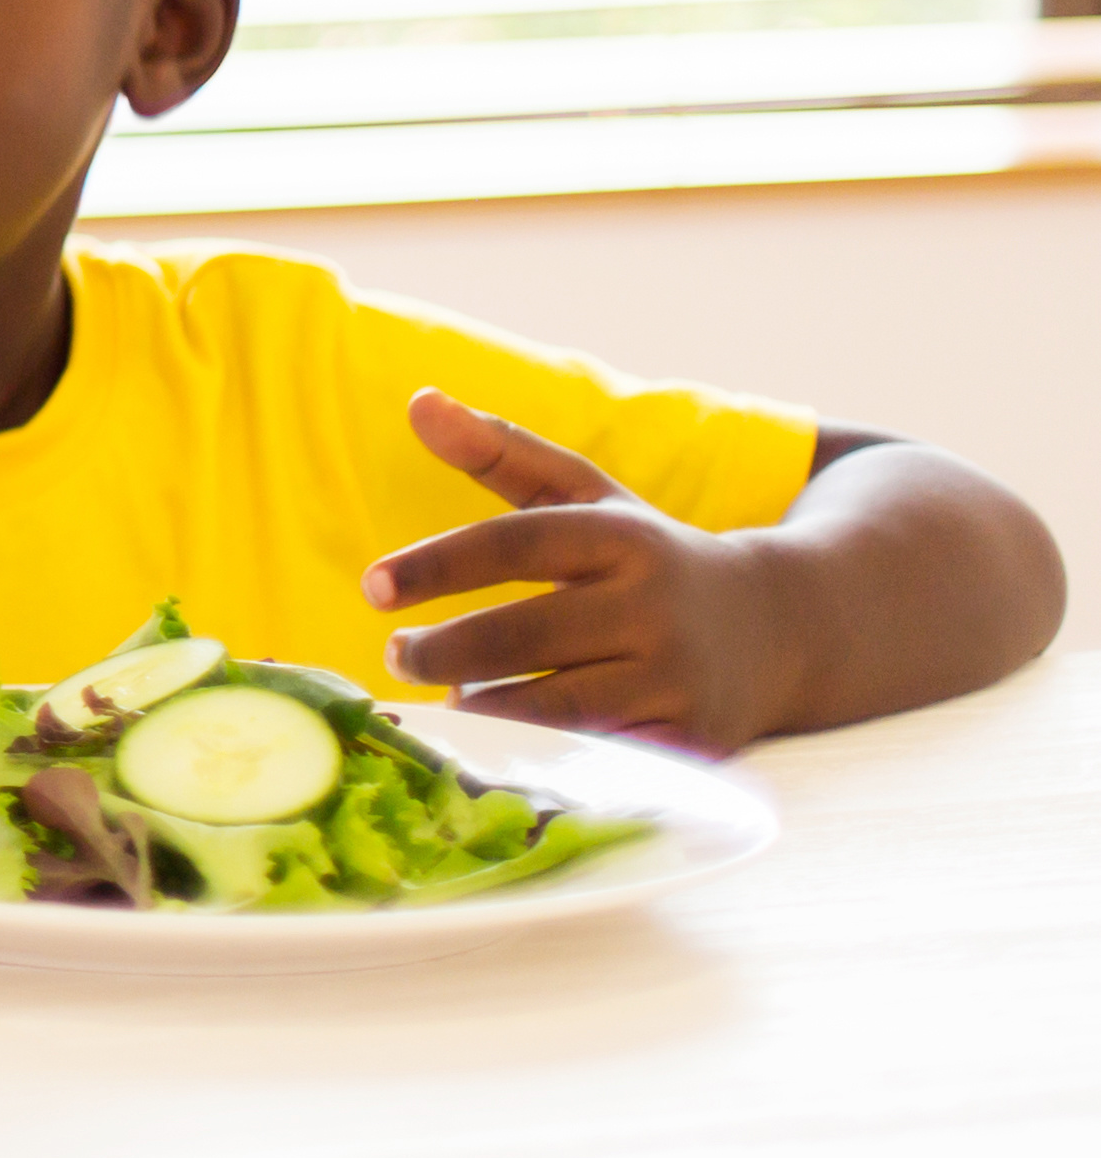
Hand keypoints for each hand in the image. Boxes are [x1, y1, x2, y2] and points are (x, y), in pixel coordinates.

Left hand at [365, 386, 794, 751]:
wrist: (786, 627)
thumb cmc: (651, 559)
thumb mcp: (588, 499)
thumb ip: (501, 453)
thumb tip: (418, 401)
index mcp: (624, 537)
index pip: (516, 544)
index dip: (438, 565)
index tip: (371, 586)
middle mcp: (657, 605)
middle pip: (524, 635)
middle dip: (444, 651)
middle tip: (398, 655)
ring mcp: (680, 677)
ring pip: (554, 706)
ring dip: (483, 707)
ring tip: (444, 695)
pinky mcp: (694, 741)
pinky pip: (594, 755)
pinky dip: (539, 752)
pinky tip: (500, 740)